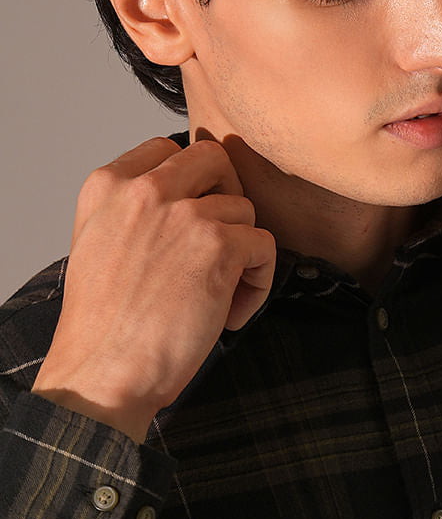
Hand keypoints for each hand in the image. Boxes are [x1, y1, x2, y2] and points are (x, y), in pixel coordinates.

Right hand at [33, 137, 275, 442]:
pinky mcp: (218, 246)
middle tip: (222, 246)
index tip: (194, 223)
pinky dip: (258, 283)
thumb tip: (185, 205)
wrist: (104, 369)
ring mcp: (184, 215)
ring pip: (245, 210)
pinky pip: (265, 246)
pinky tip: (229, 313)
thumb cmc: (104, 325)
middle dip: (228, 199)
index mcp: (108, 185)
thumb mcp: (99, 245)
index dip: (194, 184)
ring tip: (219, 299)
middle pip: (215, 160)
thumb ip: (134, 213)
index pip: (168, 150)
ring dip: (243, 255)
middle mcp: (145, 190)